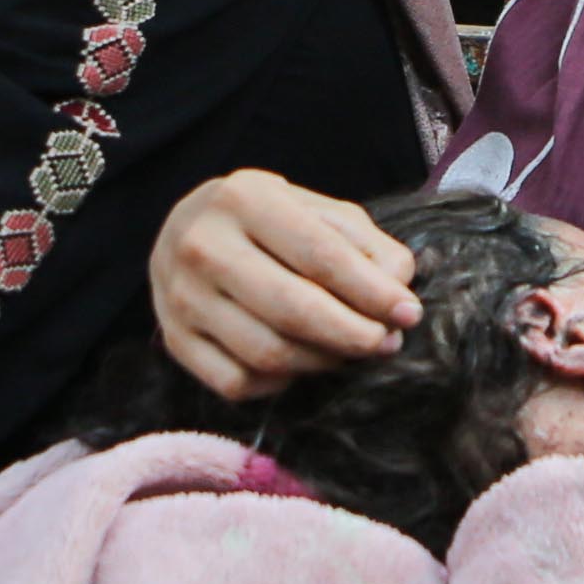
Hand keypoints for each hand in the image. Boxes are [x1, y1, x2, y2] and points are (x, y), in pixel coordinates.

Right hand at [154, 168, 421, 400]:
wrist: (187, 232)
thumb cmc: (268, 222)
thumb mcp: (317, 211)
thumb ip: (365, 245)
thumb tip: (397, 289)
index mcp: (243, 199)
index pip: (320, 256)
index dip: (372, 292)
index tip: (409, 314)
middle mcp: (202, 245)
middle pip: (293, 311)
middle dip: (354, 336)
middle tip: (386, 343)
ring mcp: (181, 297)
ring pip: (267, 355)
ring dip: (323, 363)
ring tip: (348, 352)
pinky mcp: (174, 340)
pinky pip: (237, 383)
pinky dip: (279, 384)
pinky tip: (298, 364)